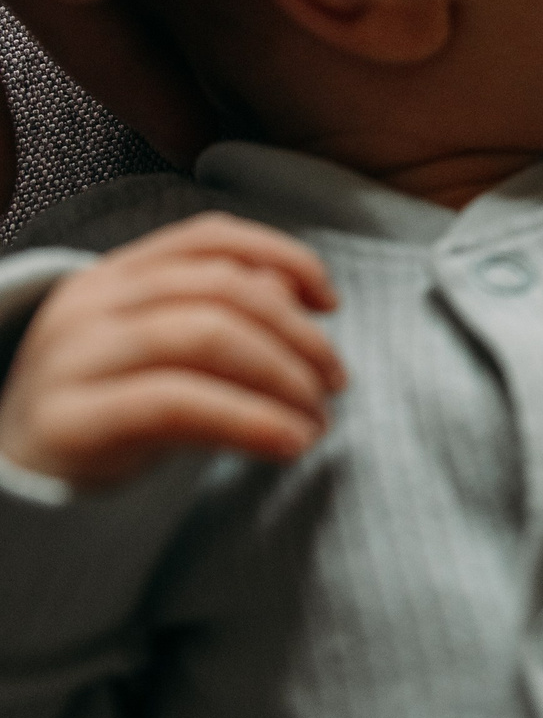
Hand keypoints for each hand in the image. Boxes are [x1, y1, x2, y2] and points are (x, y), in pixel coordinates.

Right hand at [0, 213, 343, 491]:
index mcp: (115, 274)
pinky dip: (248, 419)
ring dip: (281, 376)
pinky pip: (176, 402)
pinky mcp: (69, 419)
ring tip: (317, 419)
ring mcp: (74, 356)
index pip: (210, 237)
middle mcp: (90, 302)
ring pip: (203, 336)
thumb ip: (225, 312)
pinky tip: (289, 442)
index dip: (284, 256)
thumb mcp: (171, 354)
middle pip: (221, 289)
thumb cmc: (111, 409)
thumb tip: (292, 286)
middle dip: (297, 334)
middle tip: (335, 382)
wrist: (20, 480)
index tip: (331, 302)